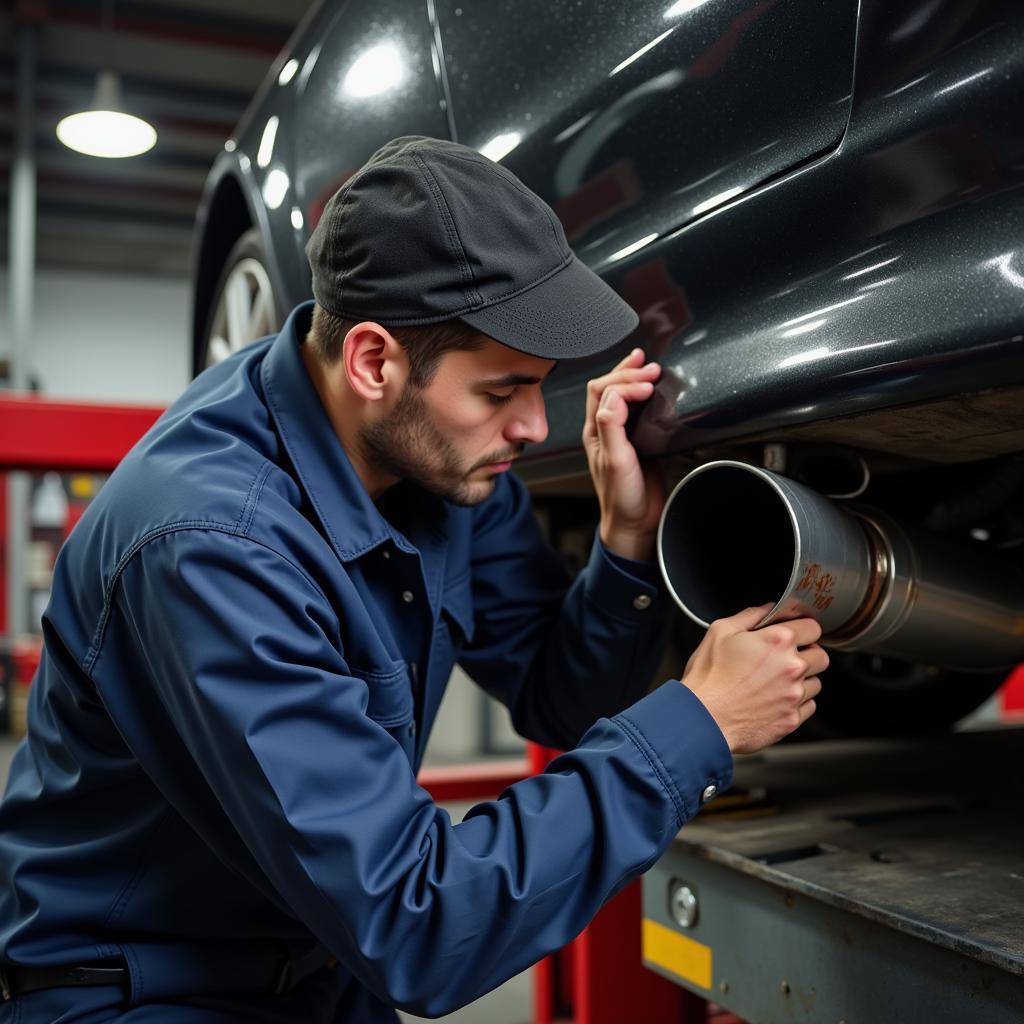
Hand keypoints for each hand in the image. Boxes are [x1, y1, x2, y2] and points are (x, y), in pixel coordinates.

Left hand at [582, 348, 664, 559]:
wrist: (637, 523)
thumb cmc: (621, 498)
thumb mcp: (616, 462)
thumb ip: (612, 428)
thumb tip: (613, 397)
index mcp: (594, 431)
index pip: (603, 391)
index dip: (624, 382)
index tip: (646, 387)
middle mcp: (606, 428)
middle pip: (610, 386)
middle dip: (629, 372)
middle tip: (652, 369)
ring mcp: (623, 433)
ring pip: (624, 395)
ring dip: (635, 377)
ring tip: (651, 366)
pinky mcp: (641, 440)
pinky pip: (640, 410)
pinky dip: (647, 394)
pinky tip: (657, 389)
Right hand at [681, 605, 827, 753]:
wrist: (702, 719)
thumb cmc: (708, 678)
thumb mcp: (720, 632)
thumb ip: (749, 615)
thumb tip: (766, 608)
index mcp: (778, 641)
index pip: (813, 627)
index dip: (803, 628)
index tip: (796, 633)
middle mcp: (792, 667)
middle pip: (821, 656)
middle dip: (808, 654)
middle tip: (786, 658)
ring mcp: (794, 696)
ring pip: (816, 683)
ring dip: (803, 680)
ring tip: (777, 681)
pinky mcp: (792, 719)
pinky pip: (809, 707)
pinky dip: (797, 702)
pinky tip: (776, 699)